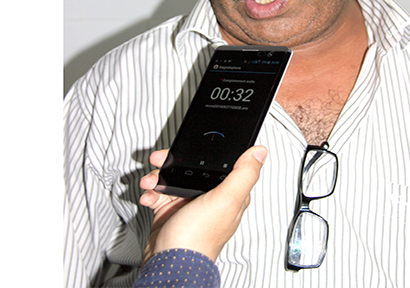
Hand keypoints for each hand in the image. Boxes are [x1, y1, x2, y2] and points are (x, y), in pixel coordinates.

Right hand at [138, 146, 267, 261]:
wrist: (169, 263)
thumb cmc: (198, 239)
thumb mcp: (226, 201)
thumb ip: (244, 174)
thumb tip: (260, 153)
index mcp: (229, 195)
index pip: (224, 165)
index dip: (209, 153)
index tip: (194, 146)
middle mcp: (210, 199)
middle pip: (193, 168)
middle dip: (174, 163)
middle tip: (162, 160)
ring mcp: (189, 205)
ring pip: (174, 178)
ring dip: (159, 177)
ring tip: (152, 183)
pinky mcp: (171, 211)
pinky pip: (160, 193)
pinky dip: (152, 192)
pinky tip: (150, 197)